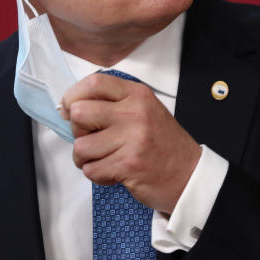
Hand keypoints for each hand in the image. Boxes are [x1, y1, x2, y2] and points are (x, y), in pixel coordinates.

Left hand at [60, 72, 201, 213]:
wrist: (190, 176)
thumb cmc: (162, 145)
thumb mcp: (144, 111)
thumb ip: (112, 104)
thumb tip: (69, 108)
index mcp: (137, 95)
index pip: (94, 83)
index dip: (73, 96)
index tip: (69, 110)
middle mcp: (134, 112)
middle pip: (79, 113)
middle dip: (77, 131)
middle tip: (93, 140)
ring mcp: (132, 138)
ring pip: (81, 146)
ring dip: (86, 159)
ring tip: (104, 160)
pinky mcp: (129, 164)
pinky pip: (91, 169)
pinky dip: (97, 175)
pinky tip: (114, 172)